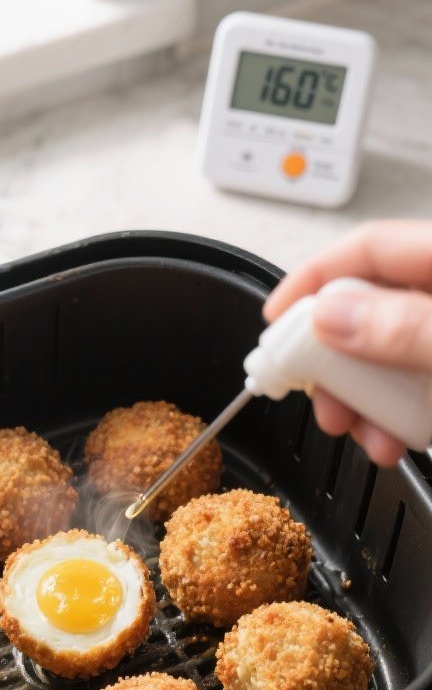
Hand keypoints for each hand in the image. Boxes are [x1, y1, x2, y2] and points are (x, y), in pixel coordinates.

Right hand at [263, 220, 431, 465]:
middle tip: (315, 395)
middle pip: (371, 308)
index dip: (314, 279)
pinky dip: (395, 417)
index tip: (274, 320)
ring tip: (358, 432)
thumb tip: (331, 317)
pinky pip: (415, 390)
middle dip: (335, 361)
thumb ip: (405, 328)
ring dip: (362, 400)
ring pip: (390, 357)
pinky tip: (392, 441)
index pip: (369, 248)